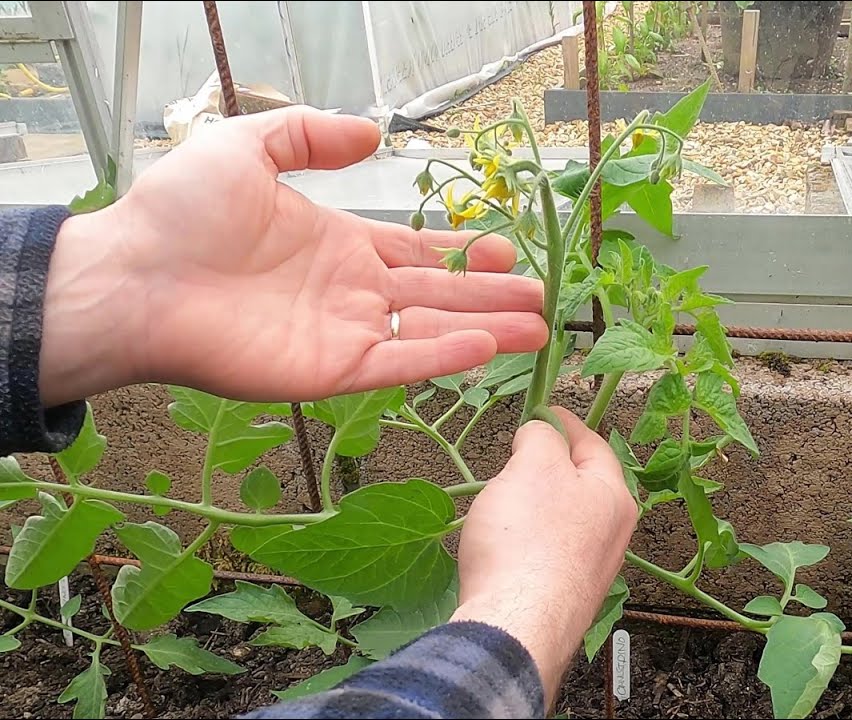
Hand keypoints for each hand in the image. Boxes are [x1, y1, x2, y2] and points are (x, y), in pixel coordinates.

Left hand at [39, 105, 546, 406]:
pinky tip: (486, 347)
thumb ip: (309, 135)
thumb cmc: (179, 212)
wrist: (132, 276)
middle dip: (491, 296)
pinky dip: (444, 355)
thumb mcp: (246, 147)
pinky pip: (400, 361)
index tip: (508, 250)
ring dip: (486, 330)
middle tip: (541, 300)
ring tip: (538, 331)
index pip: (416, 250)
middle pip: (438, 293)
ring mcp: (344, 332)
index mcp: (337, 244)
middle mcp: (349, 290)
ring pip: (431, 330)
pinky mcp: (332, 370)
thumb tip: (372, 134)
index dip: (463, 251)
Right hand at [452, 407, 637, 706]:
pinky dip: (529, 542)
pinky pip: (549, 556)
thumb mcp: (533, 465)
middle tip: (518, 456)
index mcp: (615, 497)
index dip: (564, 423)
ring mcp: (591, 572)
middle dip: (550, 467)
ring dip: (538, 506)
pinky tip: (506, 547)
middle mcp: (613, 536)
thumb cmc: (527, 541)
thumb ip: (540, 438)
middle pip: (582, 485)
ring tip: (506, 500)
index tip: (544, 411)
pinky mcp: (565, 599)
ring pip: (566, 522)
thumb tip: (540, 434)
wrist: (516, 627)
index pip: (593, 444)